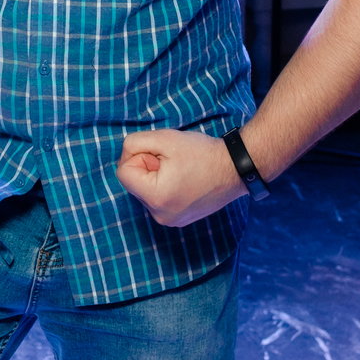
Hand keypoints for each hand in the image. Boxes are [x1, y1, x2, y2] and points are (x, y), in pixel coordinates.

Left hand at [116, 127, 244, 227]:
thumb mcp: (164, 138)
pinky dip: (166, 185)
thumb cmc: (202, 153)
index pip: (123, 172)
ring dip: (156, 175)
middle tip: (172, 161)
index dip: (138, 156)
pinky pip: (159, 198)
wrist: (236, 168)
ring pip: (146, 190)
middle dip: (148, 166)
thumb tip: (125, 154)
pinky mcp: (179, 219)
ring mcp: (170, 221)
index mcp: (156, 198)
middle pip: (134, 183)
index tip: (160, 153)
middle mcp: (160, 216)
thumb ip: (134, 143)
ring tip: (181, 170)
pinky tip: (185, 179)